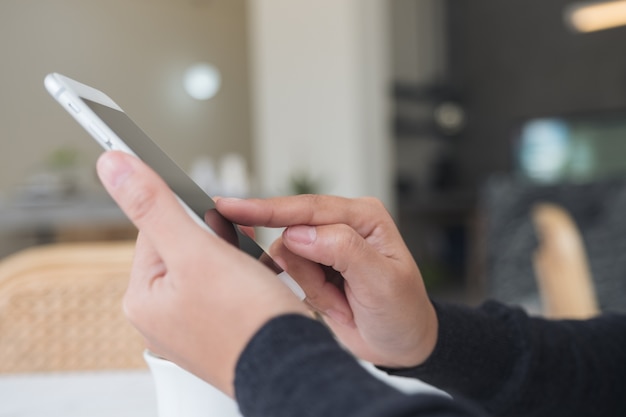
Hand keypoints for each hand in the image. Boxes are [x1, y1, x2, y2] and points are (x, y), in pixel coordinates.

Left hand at [96, 151, 307, 396]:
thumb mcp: (196, 252)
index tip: (219, 220)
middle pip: (183, 247)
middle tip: (240, 252)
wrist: (292, 367)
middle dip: (217, 240)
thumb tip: (112, 166)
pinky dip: (242, 279)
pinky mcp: (217, 330)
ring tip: (253, 271)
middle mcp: (161, 315)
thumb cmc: (247, 320)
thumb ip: (154, 206)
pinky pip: (224, 288)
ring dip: (233, 257)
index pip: (155, 228)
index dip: (192, 217)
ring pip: (208, 266)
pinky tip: (257, 286)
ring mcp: (190, 325)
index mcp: (142, 298)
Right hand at [216, 195, 437, 367]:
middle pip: (291, 233)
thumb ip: (343, 250)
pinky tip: (332, 301)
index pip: (308, 208)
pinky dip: (305, 293)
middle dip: (307, 273)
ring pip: (287, 257)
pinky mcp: (312, 266)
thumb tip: (298, 233)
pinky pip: (287, 273)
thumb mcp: (382, 282)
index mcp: (363, 216)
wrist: (400, 345)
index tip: (230, 208)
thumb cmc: (401, 312)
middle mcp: (341, 224)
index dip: (267, 209)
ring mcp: (324, 246)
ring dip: (311, 288)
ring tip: (343, 302)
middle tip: (336, 296)